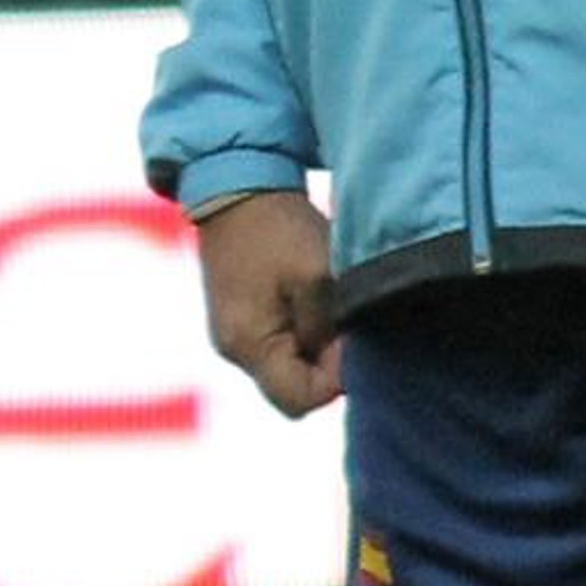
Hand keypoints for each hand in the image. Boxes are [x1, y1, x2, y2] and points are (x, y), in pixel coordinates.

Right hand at [196, 191, 342, 417]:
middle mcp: (233, 350)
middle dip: (327, 364)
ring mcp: (233, 336)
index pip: (300, 400)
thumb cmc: (279, 229)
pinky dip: (303, 330)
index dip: (336, 380)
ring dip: (316, 345)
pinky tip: (314, 297)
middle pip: (293, 387)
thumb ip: (331, 330)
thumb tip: (347, 367)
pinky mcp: (239, 318)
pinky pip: (279, 343)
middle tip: (346, 321)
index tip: (353, 341)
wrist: (236, 185)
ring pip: (288, 365)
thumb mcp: (319, 277)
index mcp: (248, 345)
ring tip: (329, 303)